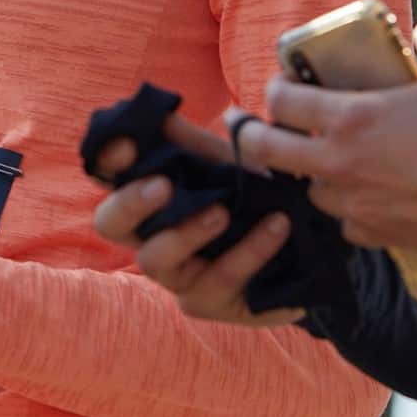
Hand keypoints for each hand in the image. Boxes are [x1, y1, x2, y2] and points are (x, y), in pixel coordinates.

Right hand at [92, 116, 304, 326]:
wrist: (309, 245)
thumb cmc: (255, 198)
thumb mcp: (229, 165)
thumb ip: (196, 144)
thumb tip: (163, 113)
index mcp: (148, 197)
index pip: (108, 176)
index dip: (107, 160)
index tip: (127, 145)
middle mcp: (150, 237)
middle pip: (110, 224)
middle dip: (130, 204)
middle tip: (161, 186)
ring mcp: (177, 275)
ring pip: (157, 260)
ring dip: (188, 232)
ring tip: (223, 211)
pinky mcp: (212, 303)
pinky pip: (220, 280)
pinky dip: (250, 251)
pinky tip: (277, 227)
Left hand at [238, 20, 416, 255]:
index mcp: (352, 117)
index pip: (280, 101)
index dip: (275, 89)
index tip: (285, 85)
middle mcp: (340, 162)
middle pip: (265, 150)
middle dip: (251, 135)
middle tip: (252, 126)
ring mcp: (354, 203)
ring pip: (306, 189)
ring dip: (308, 174)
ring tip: (321, 161)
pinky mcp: (376, 234)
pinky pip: (343, 223)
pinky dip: (347, 210)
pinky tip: (362, 197)